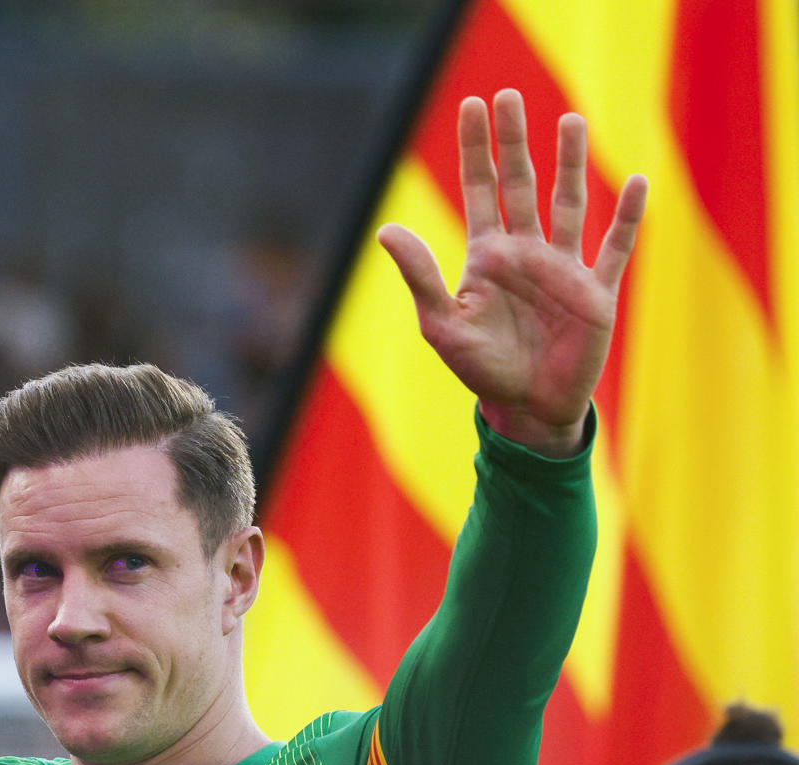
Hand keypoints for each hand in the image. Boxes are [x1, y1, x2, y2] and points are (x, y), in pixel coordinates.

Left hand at [376, 89, 647, 455]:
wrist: (527, 409)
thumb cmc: (481, 369)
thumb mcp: (442, 324)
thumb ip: (421, 275)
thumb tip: (386, 230)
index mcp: (488, 257)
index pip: (480, 190)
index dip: (476, 150)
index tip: (472, 106)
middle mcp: (526, 253)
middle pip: (522, 184)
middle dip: (515, 142)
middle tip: (509, 96)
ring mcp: (563, 269)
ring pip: (569, 204)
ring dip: (571, 163)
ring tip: (571, 119)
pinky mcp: (596, 293)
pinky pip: (615, 248)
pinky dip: (627, 217)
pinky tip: (637, 182)